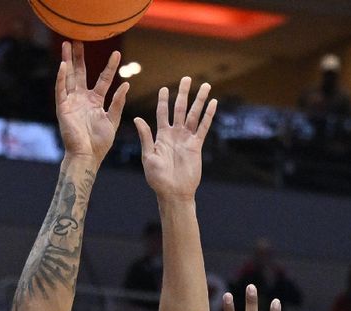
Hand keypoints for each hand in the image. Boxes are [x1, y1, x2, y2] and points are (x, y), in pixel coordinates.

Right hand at [55, 41, 128, 163]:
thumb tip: (126, 85)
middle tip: (79, 39)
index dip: (110, 67)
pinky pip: (61, 90)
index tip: (117, 53)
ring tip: (67, 44)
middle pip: (81, 73)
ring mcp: (72, 102)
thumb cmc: (100, 143)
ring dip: (68, 61)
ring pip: (69, 77)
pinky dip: (61, 78)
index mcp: (95, 101)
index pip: (103, 79)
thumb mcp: (113, 120)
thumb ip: (118, 103)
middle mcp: (82, 99)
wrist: (87, 156)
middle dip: (80, 57)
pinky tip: (63, 66)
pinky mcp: (63, 108)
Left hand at [134, 77, 216, 200]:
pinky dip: (208, 116)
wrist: (173, 192)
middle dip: (183, 93)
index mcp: (161, 135)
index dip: (163, 100)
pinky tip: (213, 104)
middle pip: (180, 109)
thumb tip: (138, 118)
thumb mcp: (148, 156)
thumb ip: (146, 137)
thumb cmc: (157, 178)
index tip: (165, 88)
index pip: (162, 112)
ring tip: (205, 86)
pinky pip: (203, 128)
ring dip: (199, 101)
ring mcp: (186, 139)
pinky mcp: (196, 146)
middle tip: (187, 78)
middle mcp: (175, 134)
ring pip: (194, 115)